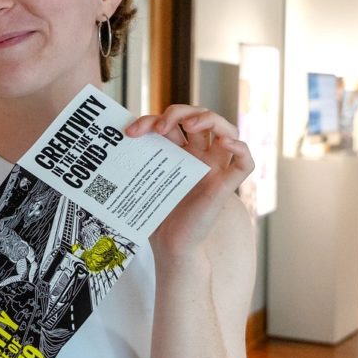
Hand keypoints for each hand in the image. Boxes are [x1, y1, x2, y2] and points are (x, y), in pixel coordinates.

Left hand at [126, 105, 253, 262]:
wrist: (169, 244)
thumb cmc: (156, 214)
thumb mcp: (144, 180)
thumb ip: (137, 159)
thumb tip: (112, 140)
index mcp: (179, 151)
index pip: (171, 122)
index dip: (150, 120)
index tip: (130, 132)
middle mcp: (200, 155)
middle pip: (199, 117)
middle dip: (179, 113)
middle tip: (159, 128)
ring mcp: (215, 168)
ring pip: (227, 129)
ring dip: (208, 119)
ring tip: (188, 125)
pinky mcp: (226, 185)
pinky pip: (245, 162)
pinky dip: (240, 148)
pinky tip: (225, 143)